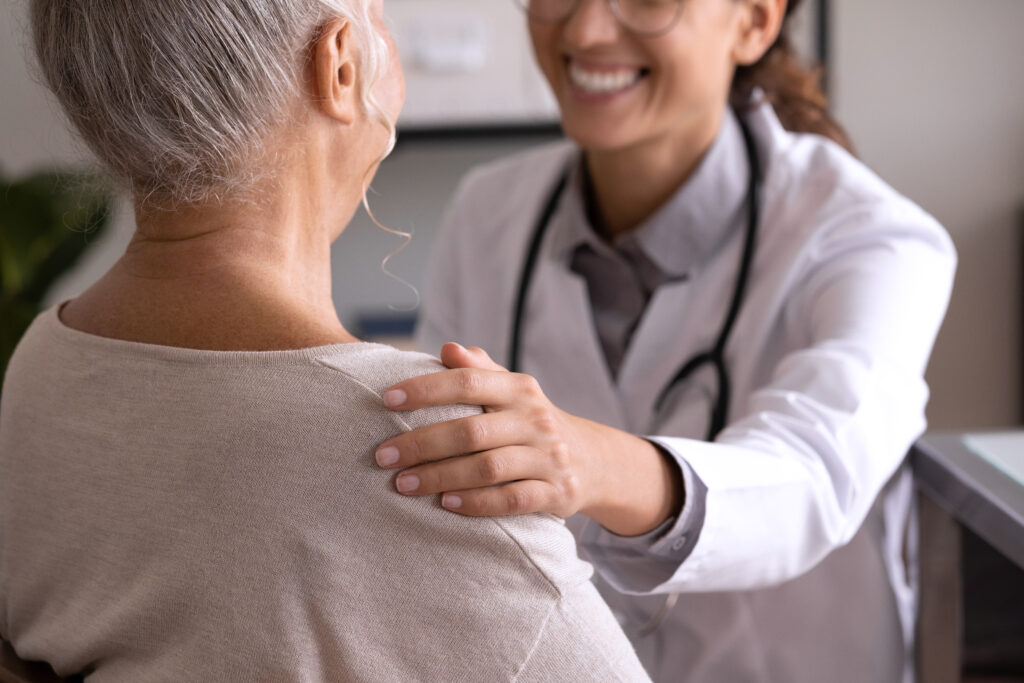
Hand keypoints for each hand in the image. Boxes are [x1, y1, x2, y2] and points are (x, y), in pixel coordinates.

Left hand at [375, 343, 681, 534]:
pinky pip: (511, 500)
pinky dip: (475, 503)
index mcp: (519, 389)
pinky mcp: (555, 493)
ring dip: (439, 477)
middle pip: (471, 431)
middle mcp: (536, 420)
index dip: (426, 389)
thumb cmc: (532, 423)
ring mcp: (548, 458)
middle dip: (421, 443)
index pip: (469, 382)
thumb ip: (480, 370)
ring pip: (487, 468)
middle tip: (382, 455)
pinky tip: (444, 504)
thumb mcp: (512, 391)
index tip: (387, 399)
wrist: (594, 462)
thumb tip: (447, 348)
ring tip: (402, 484)